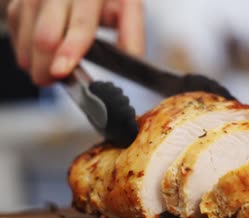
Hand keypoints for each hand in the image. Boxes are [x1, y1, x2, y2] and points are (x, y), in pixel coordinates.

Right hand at [7, 0, 144, 85]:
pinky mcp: (18, 0)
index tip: (61, 71)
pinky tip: (37, 54)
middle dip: (46, 65)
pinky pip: (15, 27)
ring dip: (34, 60)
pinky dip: (25, 48)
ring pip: (27, 34)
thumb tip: (134, 59)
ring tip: (44, 72)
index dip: (71, 48)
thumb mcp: (126, 7)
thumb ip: (132, 32)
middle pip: (46, 34)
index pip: (82, 22)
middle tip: (51, 80)